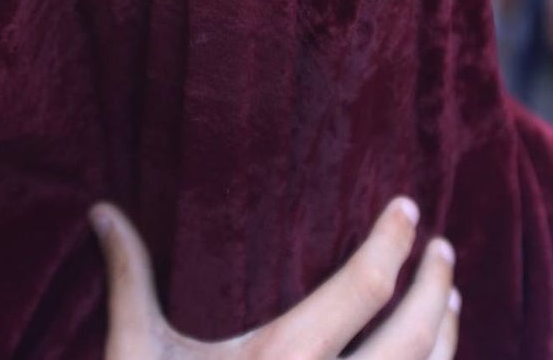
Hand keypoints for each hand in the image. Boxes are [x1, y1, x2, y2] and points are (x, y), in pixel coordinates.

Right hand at [90, 197, 460, 358]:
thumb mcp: (136, 354)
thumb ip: (129, 279)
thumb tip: (102, 210)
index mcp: (285, 359)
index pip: (365, 285)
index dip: (393, 240)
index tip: (408, 208)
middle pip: (414, 334)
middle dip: (436, 285)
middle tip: (443, 249)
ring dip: (446, 338)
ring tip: (450, 301)